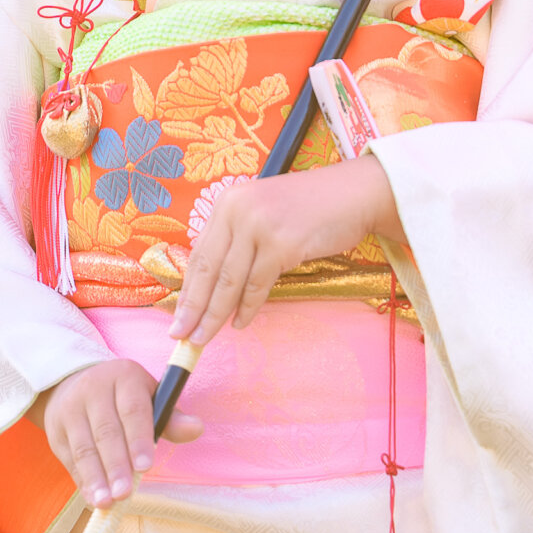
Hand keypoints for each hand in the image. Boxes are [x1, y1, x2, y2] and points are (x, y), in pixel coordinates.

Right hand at [35, 357, 203, 508]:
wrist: (74, 382)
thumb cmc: (123, 396)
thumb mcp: (149, 397)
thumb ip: (171, 418)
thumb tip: (196, 429)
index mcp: (124, 376)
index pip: (133, 410)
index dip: (139, 440)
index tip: (146, 468)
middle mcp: (94, 389)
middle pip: (106, 432)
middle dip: (116, 466)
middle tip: (125, 494)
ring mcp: (71, 408)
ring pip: (84, 448)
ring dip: (95, 478)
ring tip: (106, 503)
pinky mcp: (56, 429)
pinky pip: (70, 459)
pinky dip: (82, 481)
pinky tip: (93, 499)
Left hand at [171, 157, 403, 349]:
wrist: (354, 194)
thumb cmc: (311, 208)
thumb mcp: (264, 215)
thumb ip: (238, 240)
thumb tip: (213, 287)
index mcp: (228, 201)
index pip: (200, 252)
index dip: (187, 288)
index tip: (178, 314)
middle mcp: (238, 209)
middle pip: (208, 269)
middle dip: (192, 307)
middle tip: (179, 335)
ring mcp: (259, 225)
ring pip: (229, 281)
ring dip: (214, 314)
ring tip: (203, 338)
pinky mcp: (281, 244)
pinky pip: (257, 285)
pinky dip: (247, 308)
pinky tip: (240, 323)